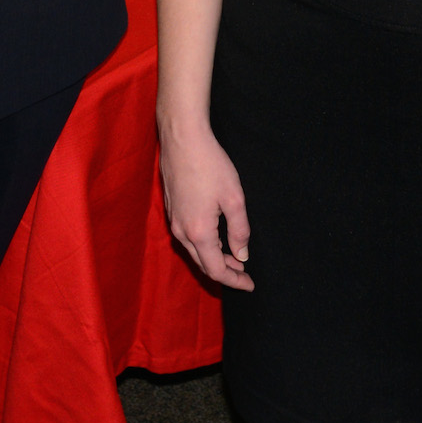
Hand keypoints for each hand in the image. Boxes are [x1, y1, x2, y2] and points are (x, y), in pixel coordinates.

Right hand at [159, 119, 252, 290]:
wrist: (182, 138)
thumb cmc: (210, 165)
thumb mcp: (234, 199)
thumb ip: (240, 231)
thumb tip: (242, 255)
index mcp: (198, 232)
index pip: (216, 270)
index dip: (235, 280)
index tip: (250, 284)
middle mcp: (181, 231)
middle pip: (203, 264)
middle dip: (225, 272)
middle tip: (245, 274)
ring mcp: (173, 220)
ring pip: (194, 251)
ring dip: (214, 258)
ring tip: (235, 257)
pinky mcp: (171, 209)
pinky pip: (187, 237)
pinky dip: (204, 245)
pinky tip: (217, 237)